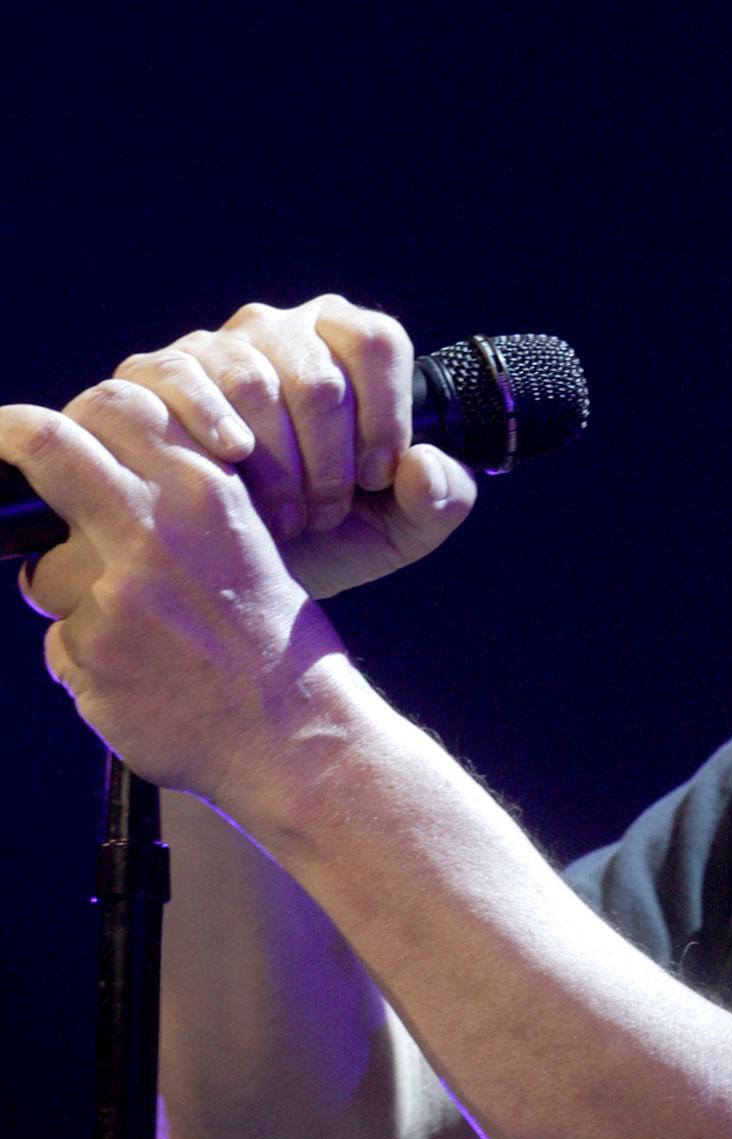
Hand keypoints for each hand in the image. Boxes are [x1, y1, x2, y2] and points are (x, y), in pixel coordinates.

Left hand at [0, 382, 346, 793]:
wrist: (295, 732)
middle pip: (46, 446)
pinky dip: (92, 666)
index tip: (26, 428)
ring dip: (68, 601)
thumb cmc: (273, 642)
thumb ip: (172, 507)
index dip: (65, 415)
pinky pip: (62, 648)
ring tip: (134, 635)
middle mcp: (155, 527)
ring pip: (43, 576)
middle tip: (0, 452)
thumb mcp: (242, 542)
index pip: (112, 407)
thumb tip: (91, 485)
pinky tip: (145, 680)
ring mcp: (116, 590)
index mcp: (204, 492)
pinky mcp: (90, 653)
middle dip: (10, 441)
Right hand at [112, 296, 474, 597]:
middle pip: (319, 376)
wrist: (236, 570)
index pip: (376, 342)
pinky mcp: (154, 373)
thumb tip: (420, 464)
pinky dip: (212, 428)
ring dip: (277, 465)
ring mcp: (215, 347)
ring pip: (254, 384)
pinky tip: (232, 464)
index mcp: (346, 344)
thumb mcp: (401, 529)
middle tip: (326, 514)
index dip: (385, 415)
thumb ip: (440, 498)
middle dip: (330, 461)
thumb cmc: (328, 538)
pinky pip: (183, 380)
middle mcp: (282, 330)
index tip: (378, 477)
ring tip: (285, 516)